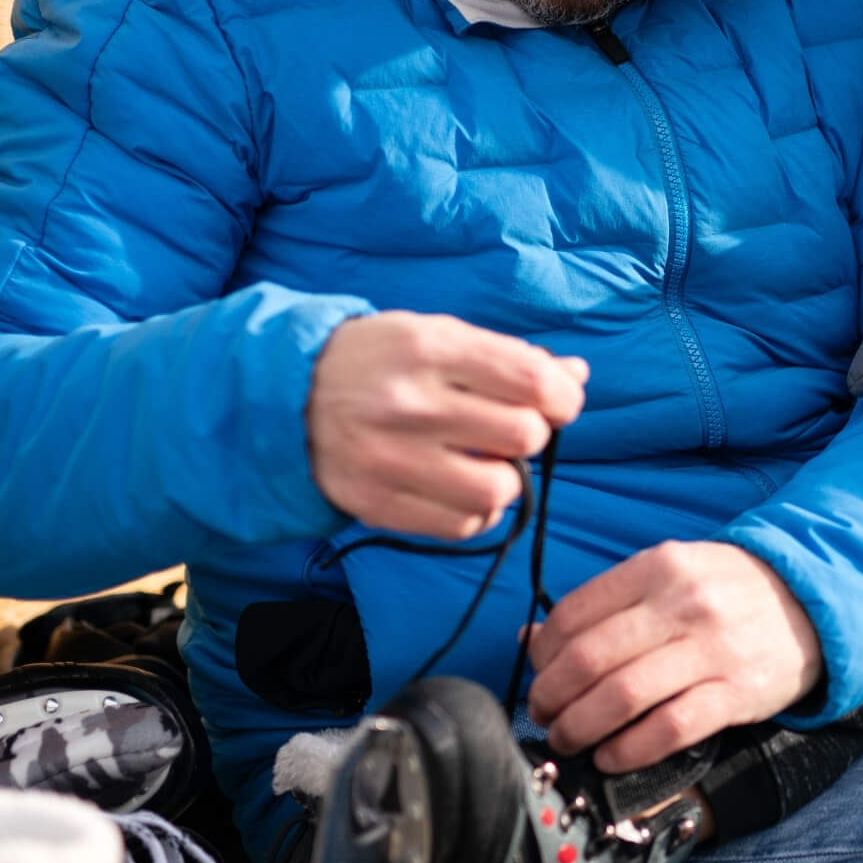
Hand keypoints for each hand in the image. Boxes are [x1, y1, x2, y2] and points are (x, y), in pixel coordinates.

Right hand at [307, 311, 586, 539]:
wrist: (286, 397)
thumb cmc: (381, 361)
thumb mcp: (438, 336)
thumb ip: (508, 357)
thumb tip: (577, 376)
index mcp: (429, 348)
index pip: (530, 379)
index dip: (563, 397)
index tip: (559, 403)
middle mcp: (410, 403)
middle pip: (522, 435)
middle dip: (532, 435)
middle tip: (510, 430)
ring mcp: (390, 458)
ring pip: (497, 490)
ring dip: (508, 480)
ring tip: (488, 463)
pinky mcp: (375, 503)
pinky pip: (461, 526)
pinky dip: (477, 513)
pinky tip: (461, 489)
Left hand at [525, 541, 822, 770]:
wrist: (810, 601)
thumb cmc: (725, 591)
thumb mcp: (669, 575)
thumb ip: (606, 603)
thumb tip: (531, 639)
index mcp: (658, 567)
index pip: (574, 614)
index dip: (541, 654)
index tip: (537, 675)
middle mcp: (683, 604)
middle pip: (590, 659)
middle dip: (552, 697)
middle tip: (544, 715)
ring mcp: (712, 649)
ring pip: (623, 696)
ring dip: (581, 727)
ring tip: (569, 739)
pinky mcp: (737, 692)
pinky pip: (669, 728)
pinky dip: (629, 749)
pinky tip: (611, 756)